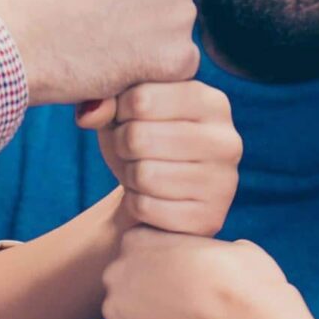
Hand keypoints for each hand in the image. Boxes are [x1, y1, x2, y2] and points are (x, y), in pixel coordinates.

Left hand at [75, 80, 240, 236]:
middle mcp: (227, 141)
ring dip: (128, 177)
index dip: (120, 113)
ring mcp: (223, 184)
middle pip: (139, 137)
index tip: (129, 120)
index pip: (141, 98)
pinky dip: (135, 205)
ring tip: (142, 175)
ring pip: (143, 175)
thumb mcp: (124, 113)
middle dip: (122, 147)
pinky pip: (146, 208)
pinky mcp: (209, 220)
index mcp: (212, 103)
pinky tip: (151, 201)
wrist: (157, 201)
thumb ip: (107, 100)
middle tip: (132, 153)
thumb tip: (91, 113)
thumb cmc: (141, 147)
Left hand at [101, 229, 296, 318]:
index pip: (141, 250)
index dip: (166, 267)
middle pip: (127, 284)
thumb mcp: (232, 248)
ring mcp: (116, 310)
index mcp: (140, 238)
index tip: (188, 280)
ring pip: (126, 318)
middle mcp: (118, 270)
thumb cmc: (246, 284)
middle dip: (150, 296)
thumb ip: (208, 250)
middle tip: (185, 308)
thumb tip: (219, 258)